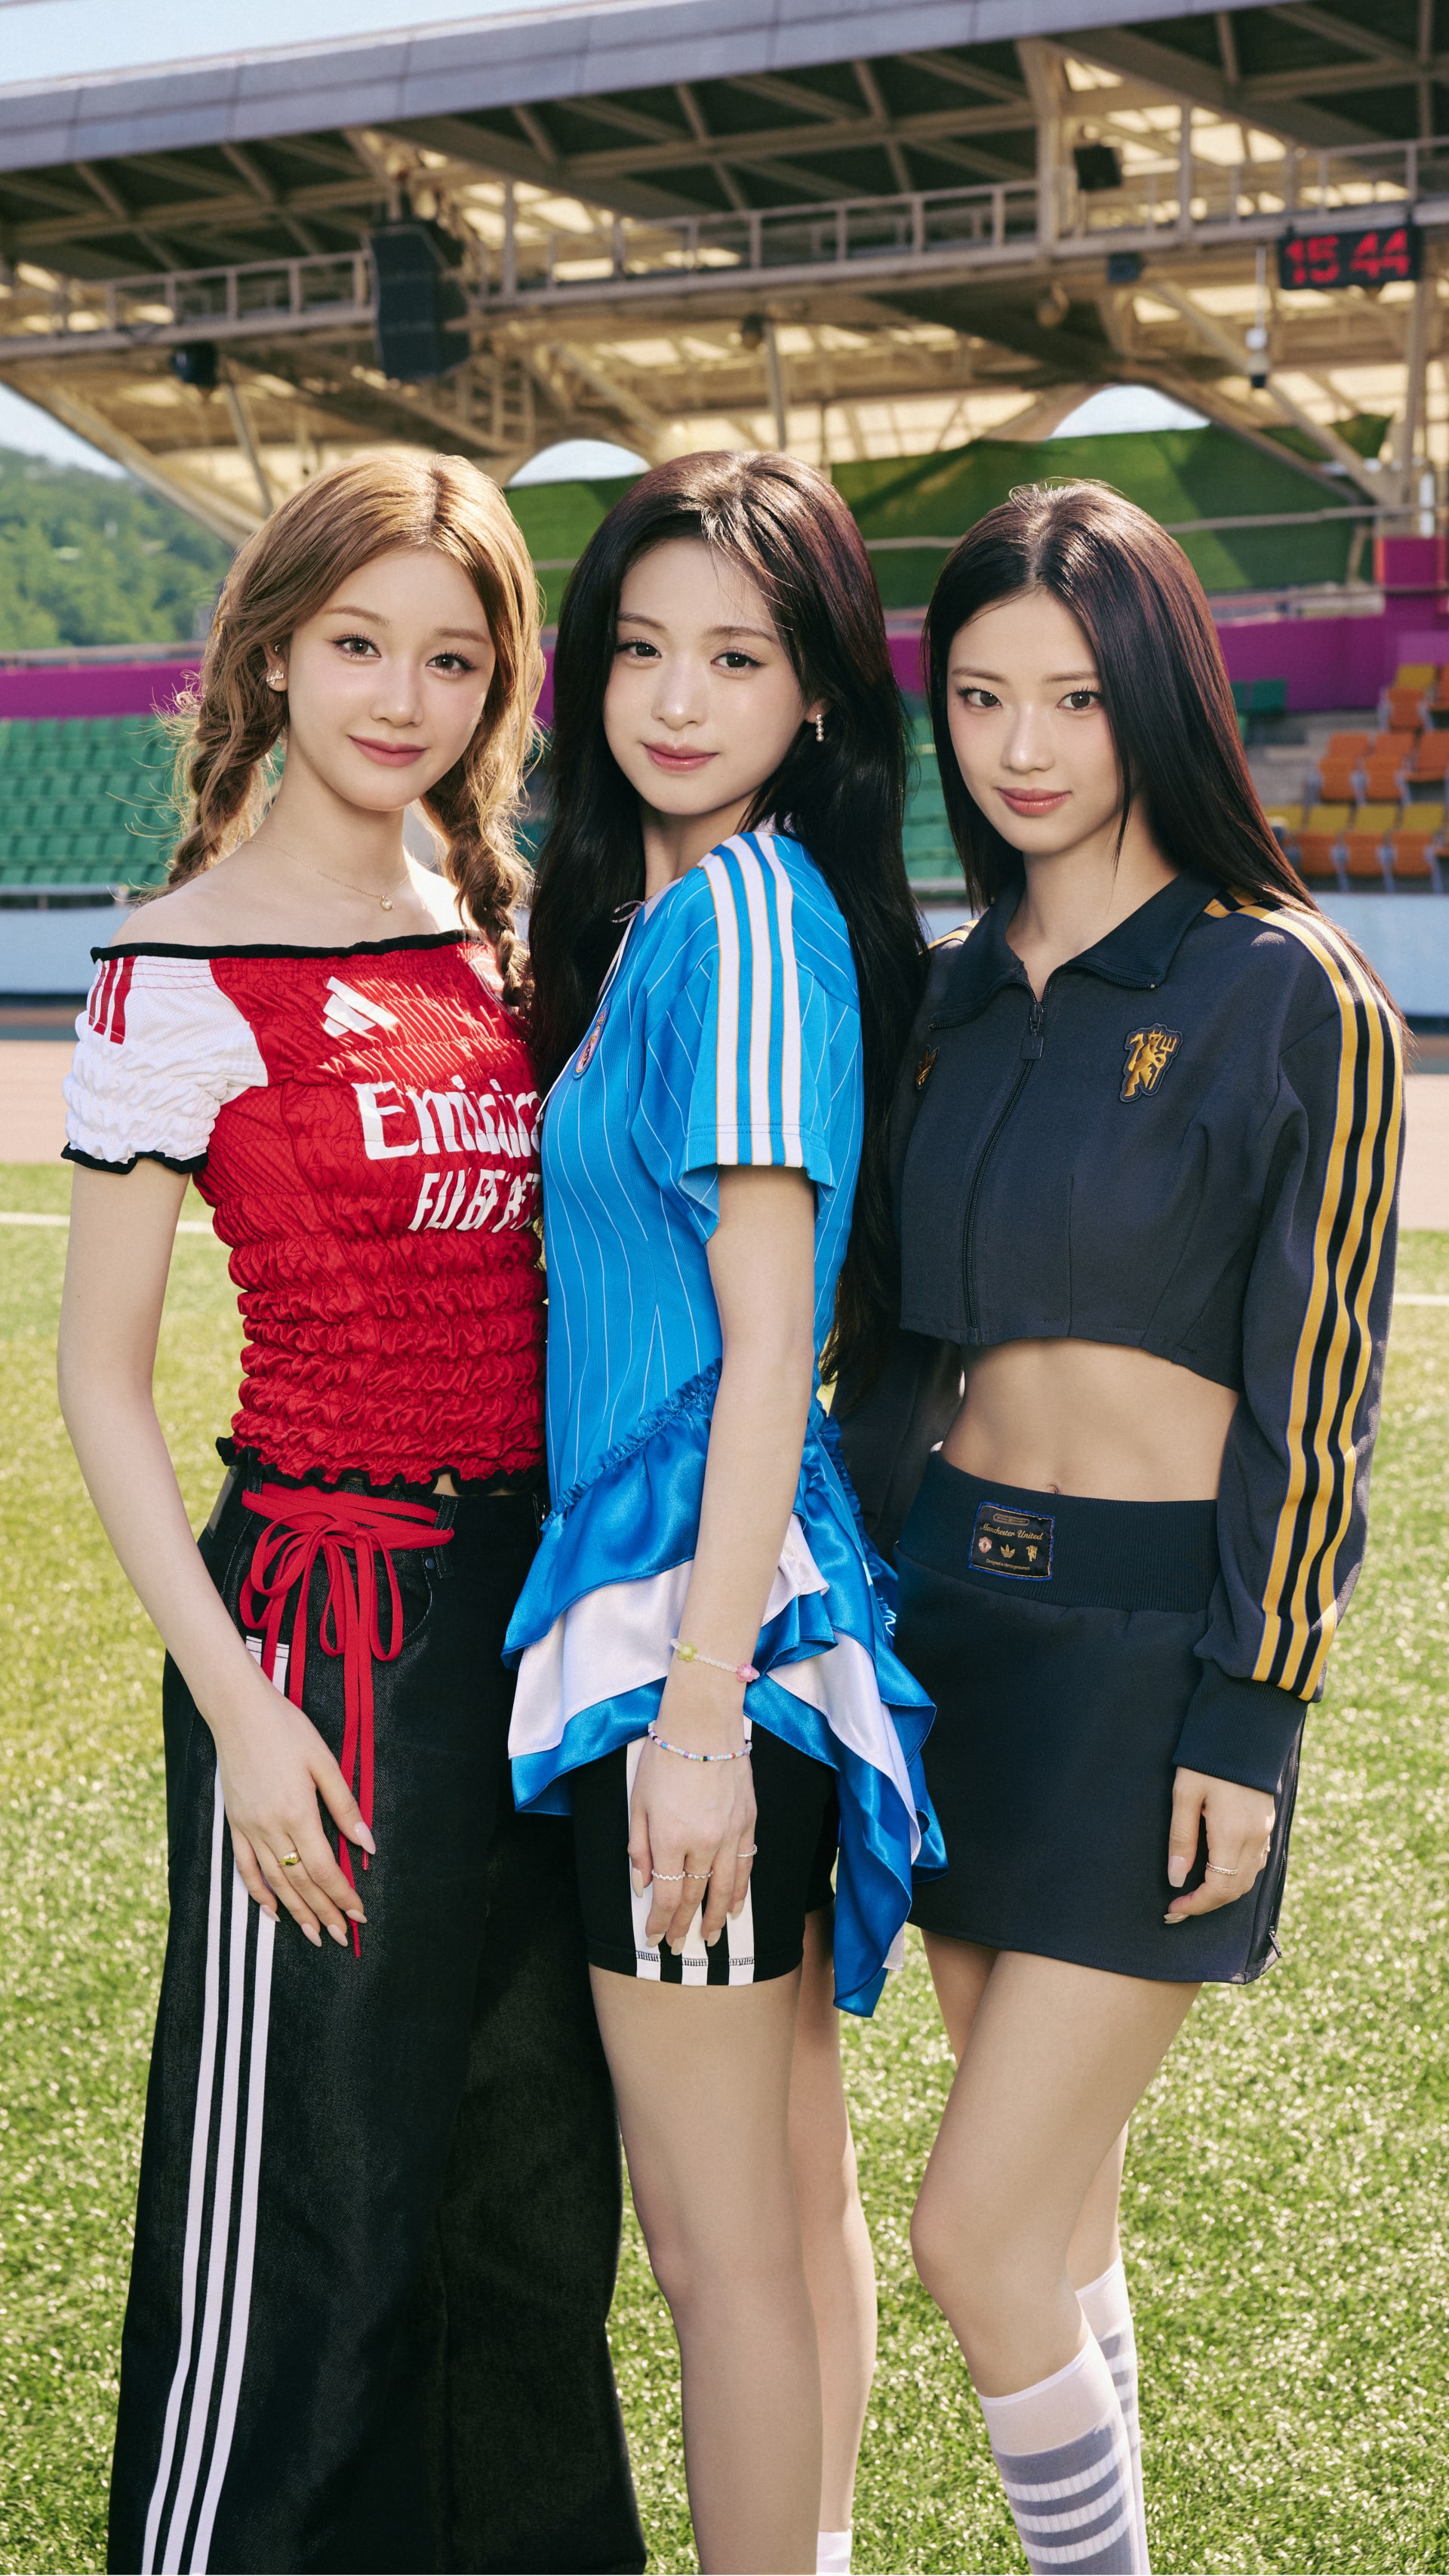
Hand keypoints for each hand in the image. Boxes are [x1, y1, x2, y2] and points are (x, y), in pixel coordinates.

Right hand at [209, 1664, 375, 1948]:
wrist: (238, 1711)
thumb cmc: (286, 1730)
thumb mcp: (324, 1762)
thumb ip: (345, 1807)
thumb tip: (366, 1845)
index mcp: (298, 1811)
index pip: (325, 1868)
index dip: (343, 1895)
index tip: (358, 1914)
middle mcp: (271, 1827)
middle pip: (301, 1882)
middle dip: (324, 1911)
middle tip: (341, 1936)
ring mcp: (249, 1828)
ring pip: (275, 1881)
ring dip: (296, 1911)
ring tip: (313, 1934)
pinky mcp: (234, 1824)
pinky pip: (245, 1868)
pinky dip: (258, 1893)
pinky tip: (272, 1911)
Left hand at [629, 1666, 756, 1953]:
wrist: (703, 1724)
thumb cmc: (665, 1757)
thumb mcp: (638, 1802)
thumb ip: (637, 1848)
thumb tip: (640, 1885)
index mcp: (669, 1839)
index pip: (664, 1895)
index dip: (659, 1923)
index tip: (654, 1939)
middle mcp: (701, 1843)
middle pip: (693, 1897)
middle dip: (683, 1926)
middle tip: (679, 1947)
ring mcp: (729, 1834)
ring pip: (725, 1888)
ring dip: (716, 1917)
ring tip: (712, 1939)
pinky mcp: (748, 1822)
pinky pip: (745, 1866)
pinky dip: (741, 1891)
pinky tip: (736, 1906)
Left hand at [1165, 1767, 1274, 1922]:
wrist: (1244, 1728)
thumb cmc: (1207, 1759)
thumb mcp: (1184, 1794)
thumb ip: (1181, 1838)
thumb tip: (1176, 1878)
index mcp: (1233, 1833)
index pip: (1219, 1888)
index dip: (1196, 1904)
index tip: (1173, 1908)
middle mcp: (1255, 1838)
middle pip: (1235, 1890)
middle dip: (1207, 1904)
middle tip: (1179, 1907)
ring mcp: (1265, 1831)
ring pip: (1248, 1879)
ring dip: (1222, 1892)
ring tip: (1195, 1894)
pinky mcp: (1267, 1823)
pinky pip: (1256, 1863)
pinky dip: (1236, 1876)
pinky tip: (1217, 1871)